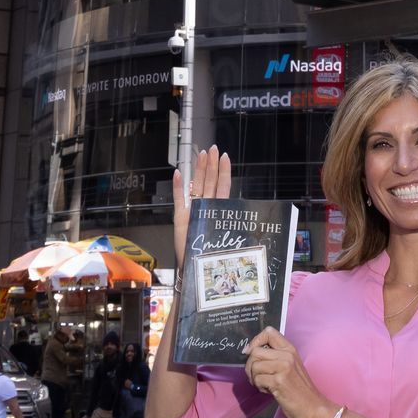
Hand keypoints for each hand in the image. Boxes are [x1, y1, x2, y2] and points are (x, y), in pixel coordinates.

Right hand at [172, 143, 231, 269]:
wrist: (194, 269)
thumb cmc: (211, 254)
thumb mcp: (225, 236)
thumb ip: (229, 223)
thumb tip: (238, 211)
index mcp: (218, 210)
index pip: (222, 186)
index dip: (224, 171)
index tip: (225, 156)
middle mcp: (205, 207)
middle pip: (209, 181)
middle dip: (211, 165)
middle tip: (212, 149)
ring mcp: (192, 210)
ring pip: (196, 185)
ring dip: (198, 170)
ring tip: (201, 155)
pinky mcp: (180, 217)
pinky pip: (179, 198)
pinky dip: (178, 186)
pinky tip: (179, 173)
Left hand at [241, 326, 332, 417]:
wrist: (313, 408)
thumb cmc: (301, 390)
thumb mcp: (290, 367)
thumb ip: (275, 358)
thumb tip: (251, 353)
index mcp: (290, 349)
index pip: (269, 332)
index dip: (255, 341)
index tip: (251, 353)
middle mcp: (287, 355)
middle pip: (255, 351)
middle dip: (250, 366)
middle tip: (256, 377)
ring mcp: (283, 367)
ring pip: (254, 366)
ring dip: (254, 378)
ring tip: (265, 385)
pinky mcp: (279, 381)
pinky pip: (257, 379)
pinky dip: (259, 387)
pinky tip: (269, 391)